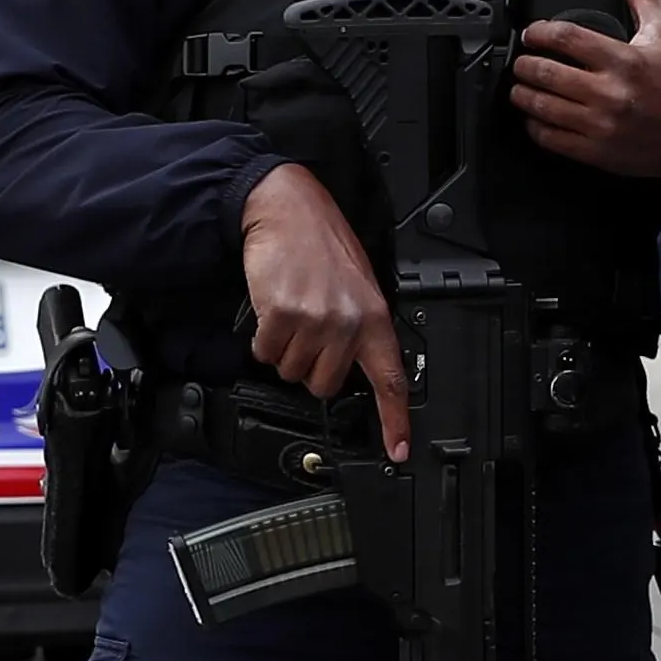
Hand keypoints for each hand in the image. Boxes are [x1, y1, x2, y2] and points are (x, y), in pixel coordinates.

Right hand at [241, 161, 411, 457]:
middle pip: (324, 384)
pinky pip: (265, 353)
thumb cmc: (321, 244)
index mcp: (374, 318)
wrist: (286, 210)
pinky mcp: (281, 317)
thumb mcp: (357, 286)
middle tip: (308, 334)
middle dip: (310, 366)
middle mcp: (347, 324)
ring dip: (284, 350)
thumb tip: (354, 366)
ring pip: (291, 371)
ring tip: (291, 314)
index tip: (398, 450)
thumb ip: (359, 327)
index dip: (396, 420)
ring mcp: (314, 322)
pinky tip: (272, 311)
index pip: (391, 380)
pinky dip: (262, 339)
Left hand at [507, 0, 660, 178]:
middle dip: (523, 64)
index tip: (532, 33)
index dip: (538, 32)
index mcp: (623, 59)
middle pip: (544, 72)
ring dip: (522, 94)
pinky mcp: (595, 152)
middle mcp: (608, 92)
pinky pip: (549, 138)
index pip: (565, 38)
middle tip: (521, 60)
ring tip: (521, 86)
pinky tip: (535, 116)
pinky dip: (534, 125)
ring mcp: (599, 124)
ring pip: (540, 106)